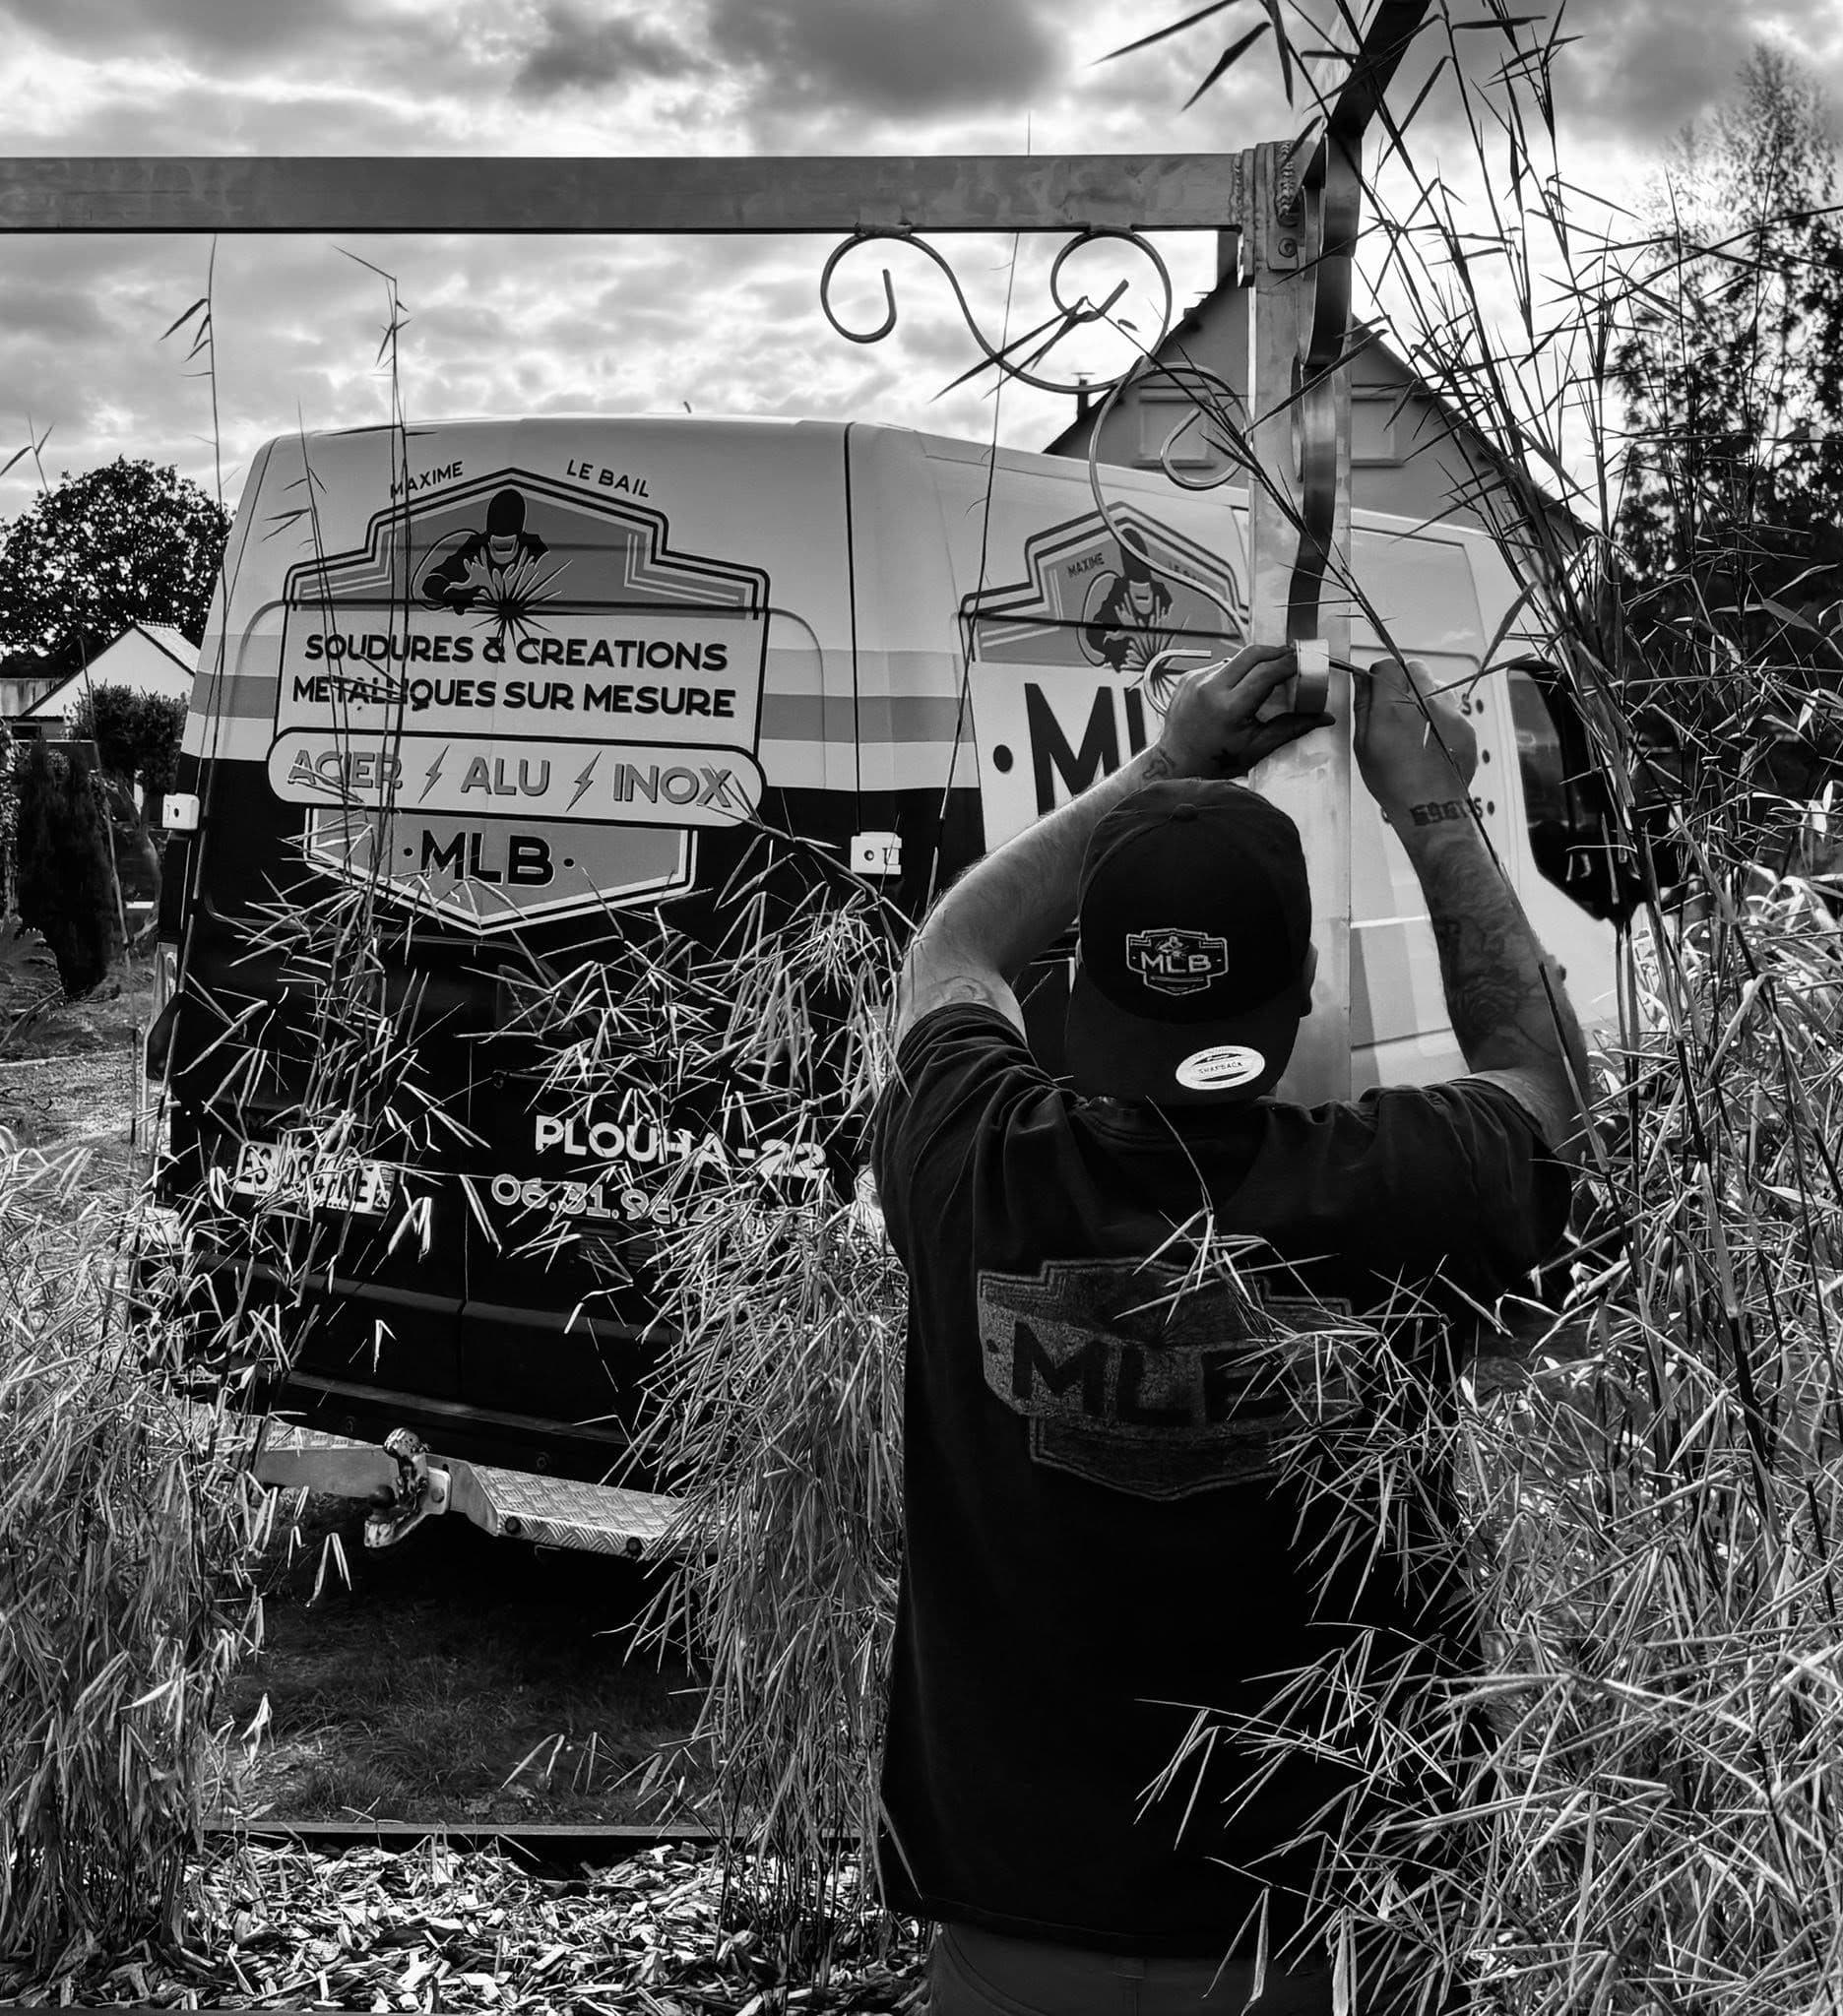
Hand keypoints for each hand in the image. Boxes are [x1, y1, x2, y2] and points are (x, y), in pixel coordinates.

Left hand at [1154, 643, 1334, 780]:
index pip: (1267, 672)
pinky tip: (1237, 689)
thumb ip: (1291, 728)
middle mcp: (1210, 688)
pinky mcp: (1188, 677)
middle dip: (1275, 651)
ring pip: (1235, 658)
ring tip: (1265, 676)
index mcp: (1229, 707)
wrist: (1175, 763)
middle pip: (1252, 653)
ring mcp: (1196, 680)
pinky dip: (1233, 673)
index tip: (1303, 661)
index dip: (1289, 663)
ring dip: (1253, 663)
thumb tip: (1324, 718)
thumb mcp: (1256, 748)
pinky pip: (1218, 667)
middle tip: (1291, 657)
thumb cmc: (1215, 761)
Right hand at [1353, 656, 1477, 811]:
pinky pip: (1451, 709)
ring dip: (1424, 698)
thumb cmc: (1395, 782)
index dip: (1380, 676)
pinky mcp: (1466, 726)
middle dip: (1403, 681)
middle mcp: (1425, 703)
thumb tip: (1362, 680)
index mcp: (1394, 705)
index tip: (1377, 689)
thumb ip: (1363, 705)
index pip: (1388, 665)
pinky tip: (1430, 741)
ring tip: (1414, 726)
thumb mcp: (1363, 744)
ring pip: (1436, 687)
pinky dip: (1440, 718)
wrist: (1430, 807)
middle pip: (1415, 668)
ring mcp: (1450, 713)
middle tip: (1395, 705)